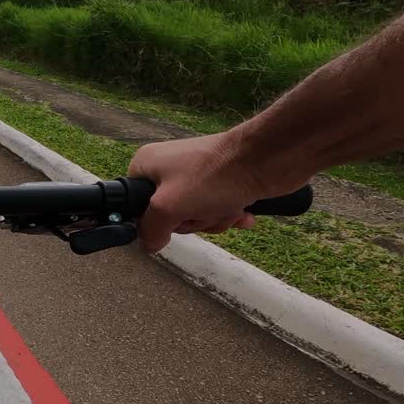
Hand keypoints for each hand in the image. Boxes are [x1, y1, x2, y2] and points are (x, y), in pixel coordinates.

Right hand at [127, 132, 266, 252]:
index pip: (136, 205)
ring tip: (227, 205)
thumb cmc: (215, 176)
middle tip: (203, 209)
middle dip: (192, 221)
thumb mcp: (168, 207)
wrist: (267, 159)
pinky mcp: (222, 181)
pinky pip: (217, 209)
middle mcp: (169, 167)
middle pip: (169, 215)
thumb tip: (148, 244)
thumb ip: (150, 229)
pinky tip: (242, 208)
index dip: (155, 219)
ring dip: (214, 219)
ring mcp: (197, 174)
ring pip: (196, 215)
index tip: (172, 217)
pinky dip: (230, 213)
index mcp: (147, 165)